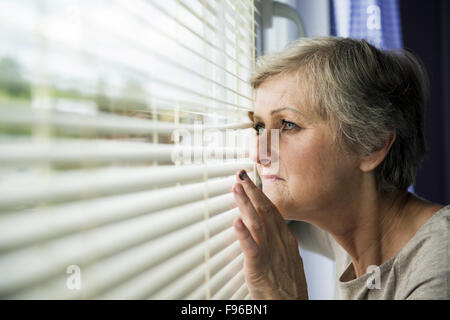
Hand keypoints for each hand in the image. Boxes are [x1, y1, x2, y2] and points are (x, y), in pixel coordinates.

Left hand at [232, 169, 308, 299]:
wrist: (292, 307)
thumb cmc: (289, 287)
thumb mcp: (288, 258)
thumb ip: (277, 242)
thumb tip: (268, 229)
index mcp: (286, 239)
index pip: (273, 210)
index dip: (261, 193)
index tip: (250, 181)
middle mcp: (280, 242)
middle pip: (265, 210)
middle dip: (252, 191)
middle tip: (241, 174)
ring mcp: (271, 253)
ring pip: (257, 223)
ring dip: (246, 204)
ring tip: (236, 188)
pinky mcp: (260, 267)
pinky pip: (251, 248)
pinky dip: (243, 234)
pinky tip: (236, 222)